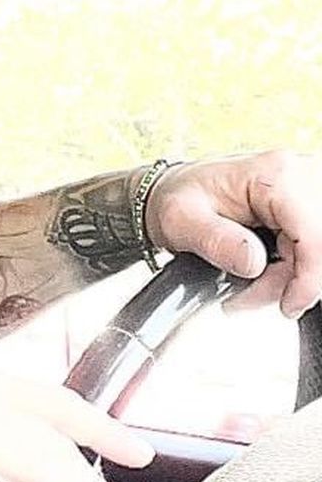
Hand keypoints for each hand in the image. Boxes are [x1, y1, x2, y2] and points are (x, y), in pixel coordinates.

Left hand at [145, 151, 321, 317]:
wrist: (173, 192)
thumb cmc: (176, 199)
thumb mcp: (181, 221)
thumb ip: (216, 241)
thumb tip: (253, 264)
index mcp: (273, 177)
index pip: (314, 232)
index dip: (308, 277)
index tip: (288, 305)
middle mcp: (298, 177)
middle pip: (319, 245)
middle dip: (289, 281)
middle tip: (249, 296)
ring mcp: (305, 192)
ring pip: (317, 250)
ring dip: (287, 279)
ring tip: (247, 288)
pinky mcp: (303, 209)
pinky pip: (310, 248)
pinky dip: (290, 271)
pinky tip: (261, 276)